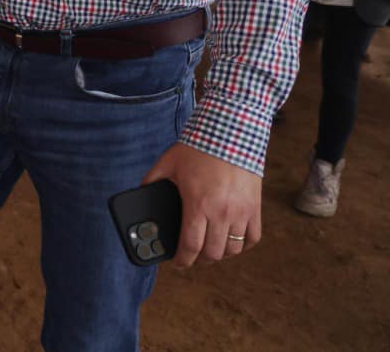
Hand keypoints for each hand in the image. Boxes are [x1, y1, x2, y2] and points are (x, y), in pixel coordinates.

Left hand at [142, 143, 262, 267]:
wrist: (231, 133)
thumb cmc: (197, 148)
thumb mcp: (168, 163)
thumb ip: (152, 180)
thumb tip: (140, 192)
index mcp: (198, 204)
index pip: (191, 246)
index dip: (183, 260)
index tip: (178, 264)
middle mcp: (222, 212)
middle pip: (213, 253)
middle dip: (200, 259)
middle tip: (192, 256)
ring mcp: (241, 212)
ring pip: (234, 249)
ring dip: (221, 254)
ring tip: (211, 249)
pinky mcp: (255, 208)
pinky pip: (253, 238)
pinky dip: (243, 245)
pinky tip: (233, 241)